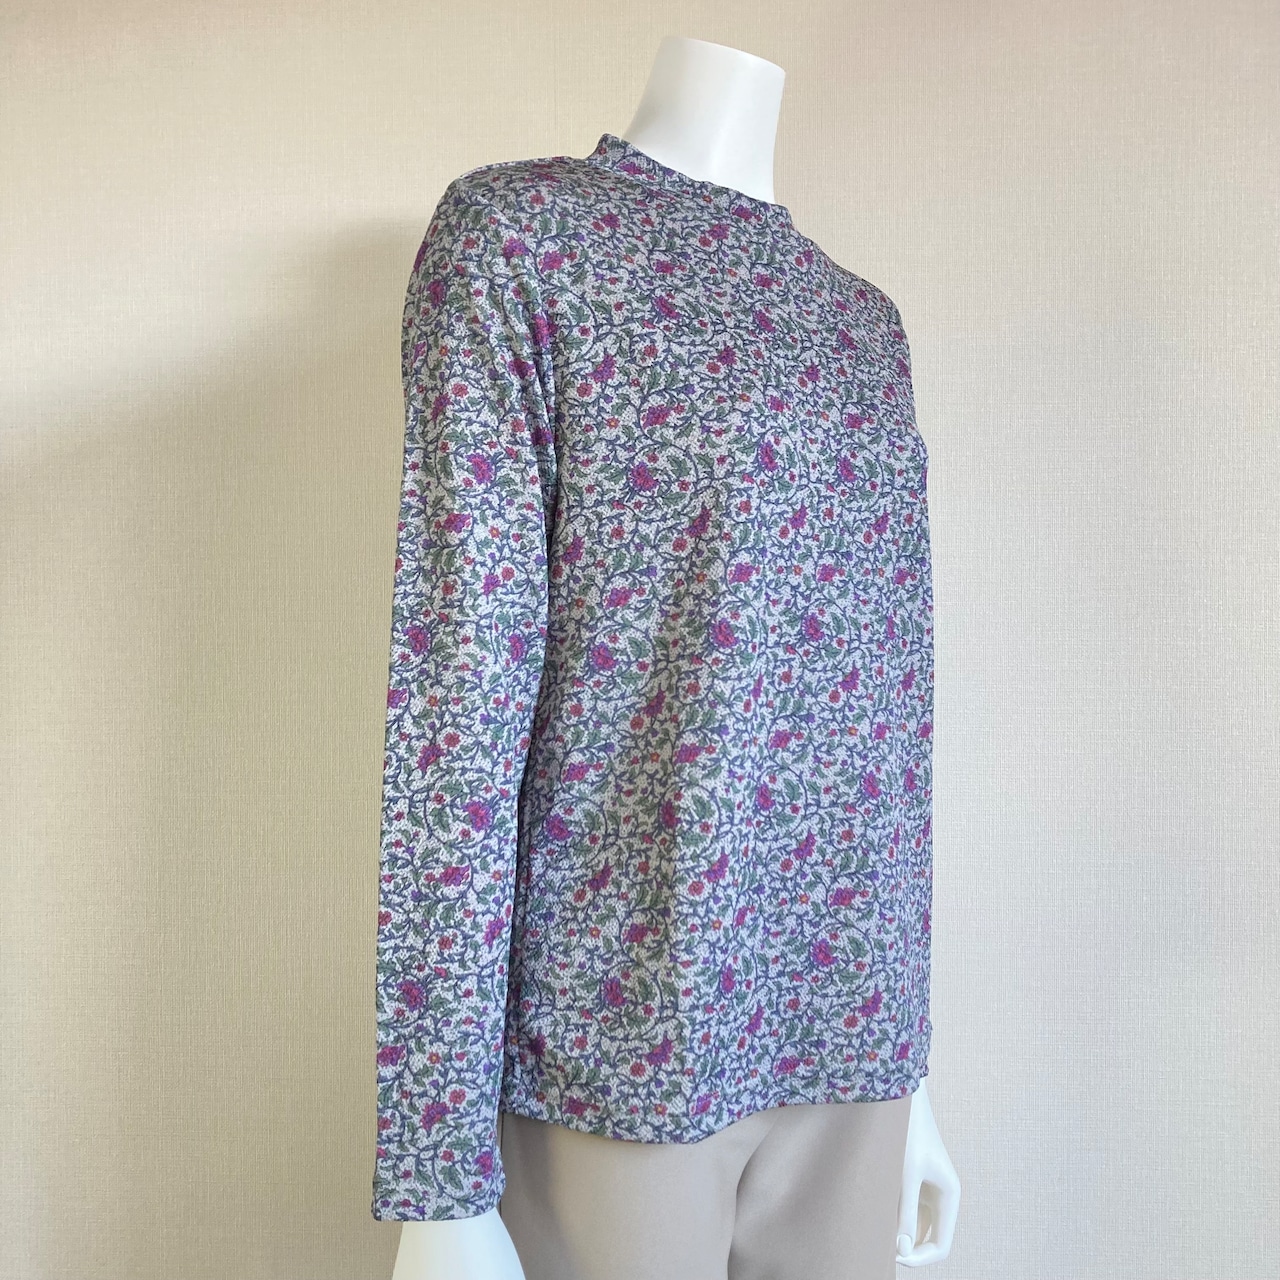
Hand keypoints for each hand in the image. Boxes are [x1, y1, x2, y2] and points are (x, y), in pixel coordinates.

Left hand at [895, 1079, 959, 1265]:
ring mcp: (928, 1190)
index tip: (894, 1257)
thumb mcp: (907, 1173)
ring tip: (877, 1232)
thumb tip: (902, 1248)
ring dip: (901, 1235)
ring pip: (917, 1227)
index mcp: (949, 1196)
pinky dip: (895, 1219)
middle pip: (930, 1240)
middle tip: (881, 1249)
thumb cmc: (907, 1133)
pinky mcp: (913, 1182)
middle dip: (909, 1249)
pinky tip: (876, 1218)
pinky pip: (908, 1212)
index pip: (942, 1245)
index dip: (920, 1258)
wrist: (901, 1099)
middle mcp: (942, 1196)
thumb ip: (905, 1210)